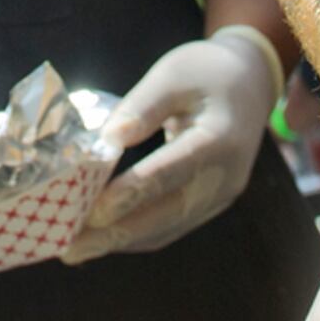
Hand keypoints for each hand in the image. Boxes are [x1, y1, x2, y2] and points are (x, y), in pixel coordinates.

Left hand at [63, 25, 284, 262]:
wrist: (251, 84)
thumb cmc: (207, 72)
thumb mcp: (173, 74)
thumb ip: (142, 107)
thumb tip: (107, 142)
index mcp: (219, 139)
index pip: (169, 173)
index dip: (130, 194)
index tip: (92, 212)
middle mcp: (225, 177)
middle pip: (166, 214)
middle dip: (115, 234)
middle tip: (68, 248)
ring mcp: (220, 195)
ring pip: (167, 228)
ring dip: (120, 241)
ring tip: (75, 248)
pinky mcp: (211, 203)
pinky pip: (171, 226)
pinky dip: (136, 235)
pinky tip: (103, 237)